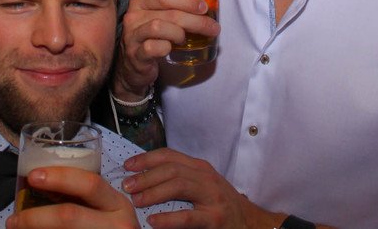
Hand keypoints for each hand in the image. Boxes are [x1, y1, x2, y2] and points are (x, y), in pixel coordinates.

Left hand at [5, 166, 139, 228]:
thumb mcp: (107, 208)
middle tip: (14, 219)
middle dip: (35, 217)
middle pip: (69, 216)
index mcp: (118, 204)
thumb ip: (84, 196)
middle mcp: (116, 224)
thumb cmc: (110, 227)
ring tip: (17, 228)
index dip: (59, 178)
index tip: (33, 176)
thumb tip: (39, 185)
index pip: (89, 184)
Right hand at [113, 0, 219, 100]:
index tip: (204, 7)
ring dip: (178, 33)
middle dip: (195, 20)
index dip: (187, 0)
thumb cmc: (151, 39)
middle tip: (212, 27)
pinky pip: (152, 47)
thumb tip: (205, 10)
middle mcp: (133, 17)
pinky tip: (169, 49)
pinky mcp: (134, 54)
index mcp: (139, 3)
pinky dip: (165, 47)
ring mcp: (132, 36)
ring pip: (159, 27)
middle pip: (168, 13)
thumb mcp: (159, 19)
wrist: (132, 67)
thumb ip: (175, 11)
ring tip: (183, 39)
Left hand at [122, 148, 284, 228]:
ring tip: (136, 200)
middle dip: (146, 175)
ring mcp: (212, 197)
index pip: (170, 155)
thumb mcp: (202, 185)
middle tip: (127, 185)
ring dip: (153, 192)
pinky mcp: (215, 218)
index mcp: (199, 167)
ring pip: (178, 185)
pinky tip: (154, 221)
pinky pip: (188, 216)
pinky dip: (168, 219)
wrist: (250, 223)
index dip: (146, 158)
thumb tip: (144, 179)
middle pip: (171, 168)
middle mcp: (206, 177)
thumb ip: (180, 178)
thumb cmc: (220, 204)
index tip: (127, 165)